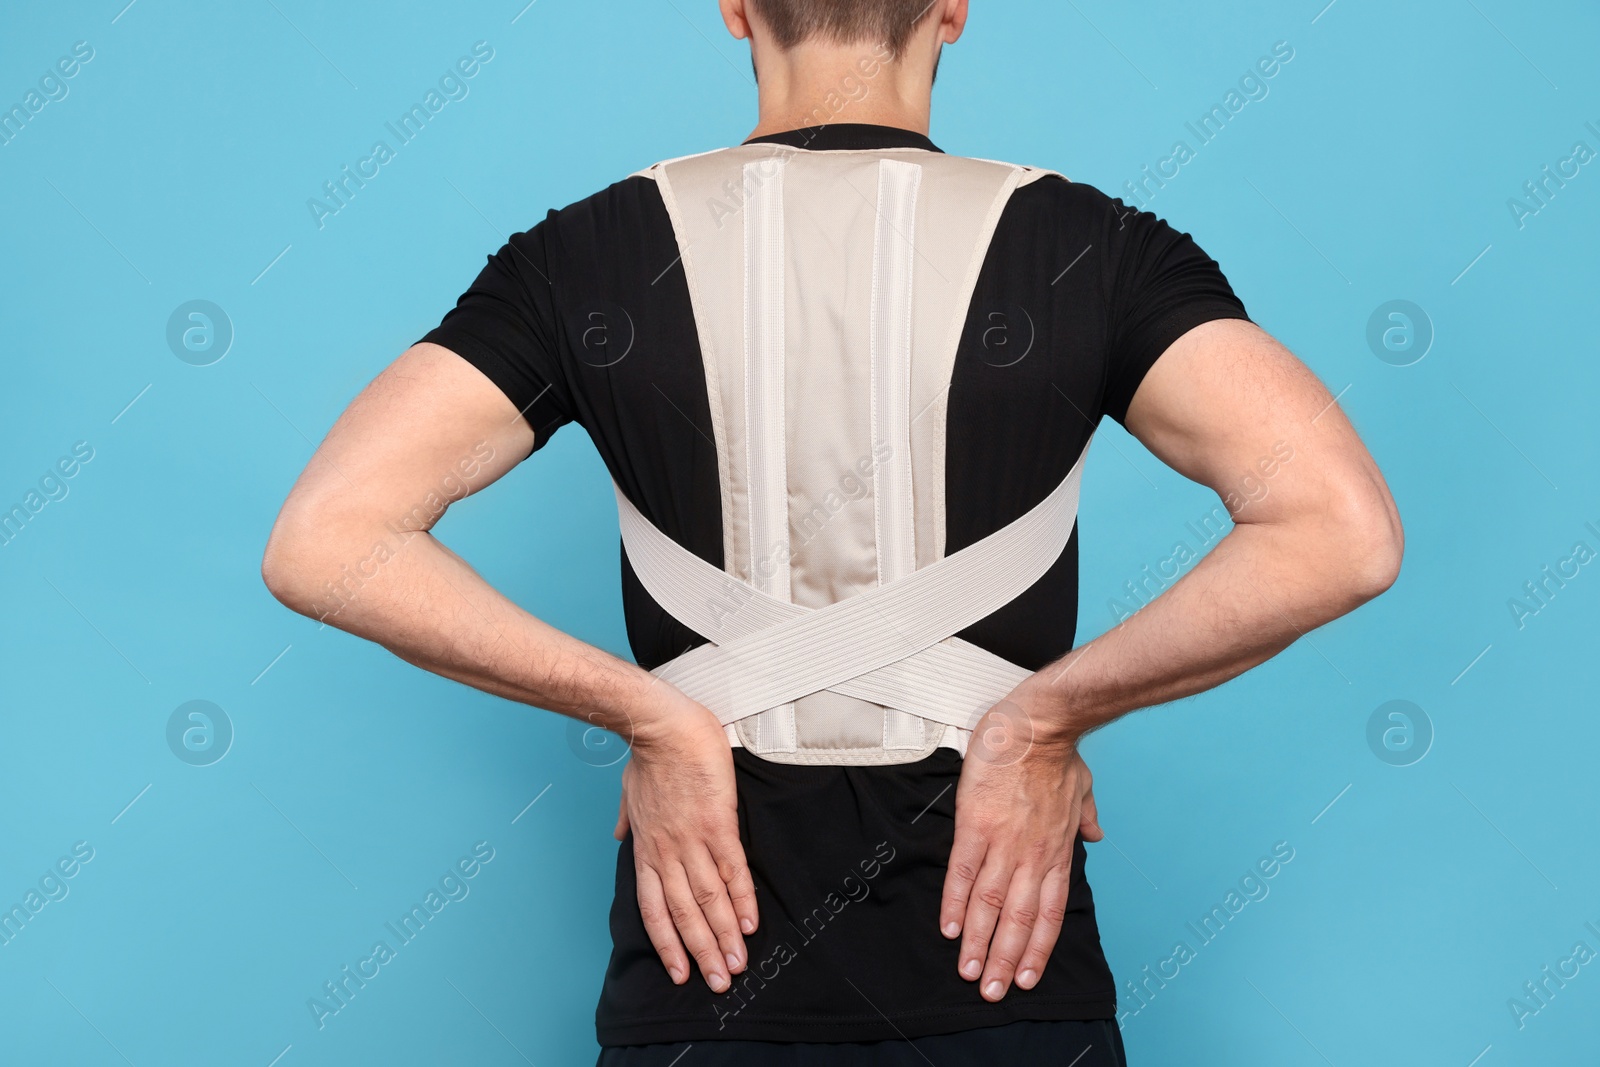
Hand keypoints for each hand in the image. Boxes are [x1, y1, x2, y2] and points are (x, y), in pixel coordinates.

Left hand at [612, 686, 757, 992]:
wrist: (661, 725)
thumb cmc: (648, 754)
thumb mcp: (626, 791)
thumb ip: (624, 819)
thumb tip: (617, 836)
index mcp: (647, 848)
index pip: (655, 908)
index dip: (668, 943)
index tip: (681, 972)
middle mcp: (667, 852)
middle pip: (684, 913)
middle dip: (702, 952)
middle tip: (719, 984)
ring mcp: (692, 839)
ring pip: (708, 899)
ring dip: (723, 936)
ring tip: (737, 965)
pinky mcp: (718, 823)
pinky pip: (731, 869)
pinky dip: (740, 898)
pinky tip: (749, 923)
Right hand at [939, 695, 1101, 1001]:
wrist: (1037, 725)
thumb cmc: (1056, 752)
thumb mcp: (1084, 787)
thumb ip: (1086, 816)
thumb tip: (1096, 833)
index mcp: (1057, 851)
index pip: (1049, 913)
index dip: (1037, 948)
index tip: (1027, 978)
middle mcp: (1032, 856)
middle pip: (1018, 920)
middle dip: (1005, 961)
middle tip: (992, 992)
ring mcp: (1003, 842)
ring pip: (990, 905)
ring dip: (979, 942)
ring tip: (969, 972)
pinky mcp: (975, 825)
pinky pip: (963, 872)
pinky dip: (956, 903)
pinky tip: (950, 928)